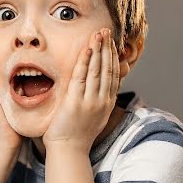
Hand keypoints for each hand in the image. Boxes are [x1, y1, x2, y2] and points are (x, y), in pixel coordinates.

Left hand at [43, 28, 119, 153]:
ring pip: (97, 70)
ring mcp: (90, 102)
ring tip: (99, 34)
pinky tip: (87, 50)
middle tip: (107, 31)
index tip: (111, 42)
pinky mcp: (75, 103)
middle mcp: (102, 101)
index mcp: (107, 103)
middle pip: (108, 69)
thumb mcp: (93, 117)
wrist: (68, 151)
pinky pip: (81, 78)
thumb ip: (97, 101)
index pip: (113, 75)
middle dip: (108, 48)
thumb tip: (98, 89)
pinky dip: (85, 62)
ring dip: (98, 50)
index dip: (113, 56)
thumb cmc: (76, 135)